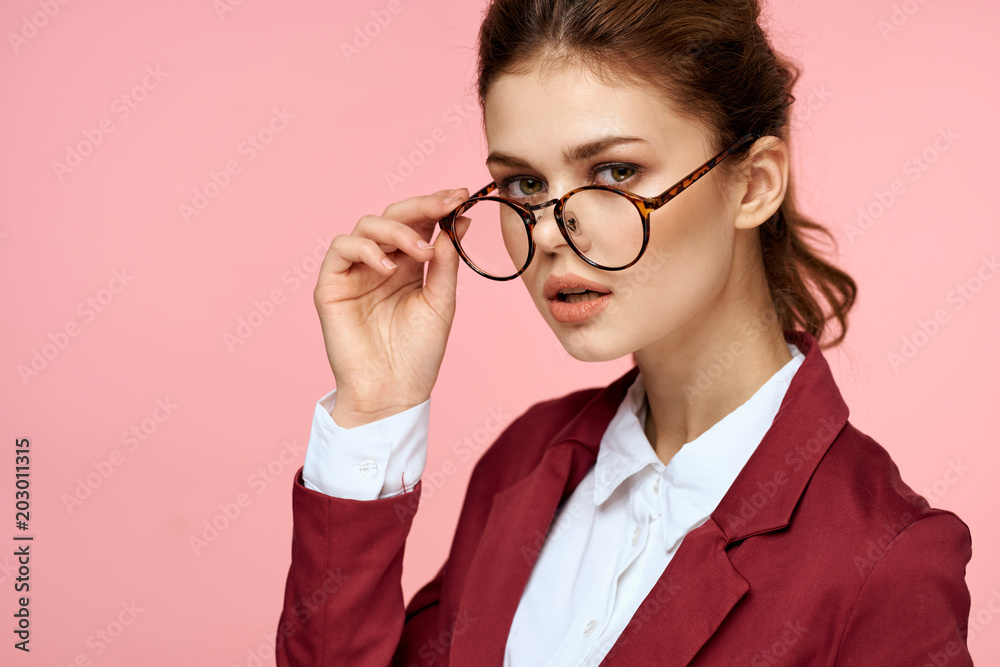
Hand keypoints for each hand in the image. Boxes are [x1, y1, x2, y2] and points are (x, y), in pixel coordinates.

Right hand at [314, 188, 469, 426]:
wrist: (393, 392)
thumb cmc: (417, 355)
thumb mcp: (441, 302)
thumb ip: (446, 263)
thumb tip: (458, 222)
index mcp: (407, 266)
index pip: (418, 223)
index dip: (437, 206)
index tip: (462, 195)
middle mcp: (380, 264)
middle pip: (393, 217)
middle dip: (422, 206)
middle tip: (448, 203)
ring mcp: (354, 272)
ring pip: (367, 226)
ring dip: (398, 230)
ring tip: (421, 251)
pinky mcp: (331, 285)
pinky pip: (341, 249)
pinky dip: (366, 250)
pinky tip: (390, 268)